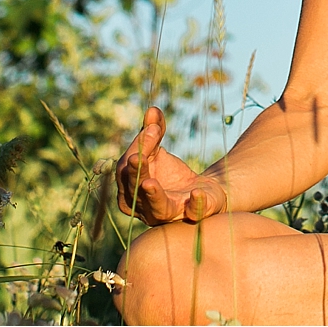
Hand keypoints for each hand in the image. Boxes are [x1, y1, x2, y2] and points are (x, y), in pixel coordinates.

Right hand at [114, 107, 227, 224]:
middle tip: (138, 156)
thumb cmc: (171, 174)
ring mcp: (168, 215)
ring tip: (149, 183)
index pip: (125, 171)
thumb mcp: (159, 150)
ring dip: (153, 195)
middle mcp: (144, 208)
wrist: (202, 191)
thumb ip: (154, 131)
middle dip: (137, 172)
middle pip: (134, 191)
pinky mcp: (193, 216)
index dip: (137, 149)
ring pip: (157, 209)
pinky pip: (192, 214)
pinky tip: (196, 193)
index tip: (153, 128)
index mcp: (130, 191)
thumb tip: (152, 110)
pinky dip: (194, 205)